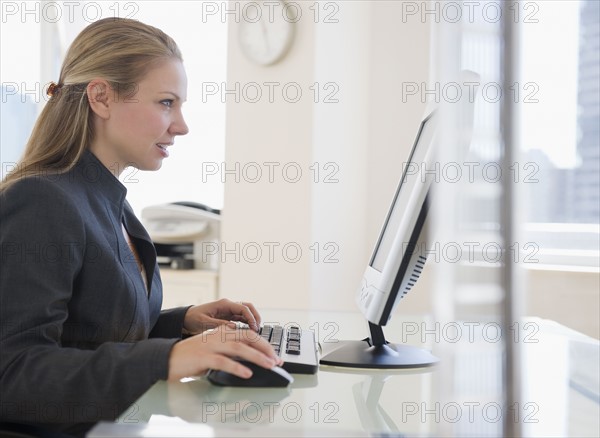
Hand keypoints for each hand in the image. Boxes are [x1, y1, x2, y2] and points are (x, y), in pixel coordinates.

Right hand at [167, 325, 281, 380]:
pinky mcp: (204, 357)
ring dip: (257, 357)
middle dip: (266, 349)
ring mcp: (212, 345)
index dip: (264, 344)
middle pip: (248, 337)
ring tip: (269, 365)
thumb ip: (230, 349)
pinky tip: (248, 373)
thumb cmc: (192, 355)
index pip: (249, 334)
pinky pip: (224, 362)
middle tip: (277, 360)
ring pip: (240, 348)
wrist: (168, 358)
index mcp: (222, 331)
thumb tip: (251, 357)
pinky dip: (238, 367)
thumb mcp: (214, 348)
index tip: (275, 355)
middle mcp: (219, 335)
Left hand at [183, 298, 261, 333]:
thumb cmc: (193, 319)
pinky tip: (248, 332)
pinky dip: (247, 323)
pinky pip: (241, 318)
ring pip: (246, 312)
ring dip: (252, 320)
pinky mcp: (228, 316)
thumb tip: (233, 327)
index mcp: (223, 304)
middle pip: (248, 307)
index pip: (243, 308)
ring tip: (255, 332)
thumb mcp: (205, 323)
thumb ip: (220, 324)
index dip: (251, 317)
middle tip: (258, 329)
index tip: (254, 327)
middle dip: (255, 316)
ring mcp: (229, 310)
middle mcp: (228, 305)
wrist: (186, 319)